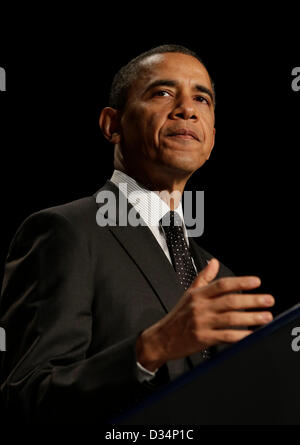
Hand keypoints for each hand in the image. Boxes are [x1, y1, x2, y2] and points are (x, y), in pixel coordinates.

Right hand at [136, 259, 274, 370]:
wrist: (161, 338)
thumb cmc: (177, 316)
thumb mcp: (188, 293)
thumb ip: (204, 277)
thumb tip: (214, 262)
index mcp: (198, 294)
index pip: (222, 284)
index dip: (240, 282)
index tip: (256, 282)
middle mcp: (200, 307)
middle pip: (230, 301)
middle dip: (252, 300)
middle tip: (268, 300)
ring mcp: (202, 323)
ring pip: (231, 318)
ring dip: (251, 317)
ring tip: (266, 317)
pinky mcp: (203, 339)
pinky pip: (226, 336)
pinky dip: (240, 336)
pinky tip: (251, 334)